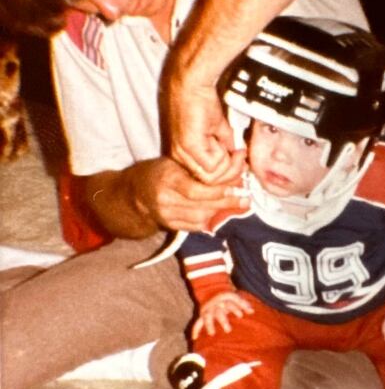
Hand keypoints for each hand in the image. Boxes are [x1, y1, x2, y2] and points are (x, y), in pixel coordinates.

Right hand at [134, 156, 248, 231]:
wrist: (134, 194)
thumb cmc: (158, 171)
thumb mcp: (173, 162)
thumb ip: (196, 167)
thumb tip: (230, 166)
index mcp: (167, 179)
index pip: (196, 190)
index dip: (218, 190)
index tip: (237, 186)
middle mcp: (165, 200)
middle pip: (201, 206)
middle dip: (227, 203)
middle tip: (246, 198)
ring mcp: (166, 216)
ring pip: (201, 218)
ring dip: (222, 212)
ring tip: (238, 204)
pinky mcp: (169, 226)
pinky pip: (195, 226)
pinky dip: (211, 220)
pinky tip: (222, 212)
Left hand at [165, 75, 243, 183]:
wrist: (192, 83)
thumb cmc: (201, 100)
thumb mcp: (218, 128)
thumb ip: (226, 146)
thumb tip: (239, 158)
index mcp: (183, 154)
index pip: (205, 179)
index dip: (226, 176)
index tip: (241, 164)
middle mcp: (180, 157)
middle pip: (209, 183)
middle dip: (231, 174)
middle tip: (241, 158)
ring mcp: (183, 153)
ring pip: (211, 178)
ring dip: (230, 166)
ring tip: (236, 151)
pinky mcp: (189, 146)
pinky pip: (211, 166)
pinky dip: (225, 158)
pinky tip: (228, 145)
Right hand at [192, 291, 254, 338]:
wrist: (212, 291)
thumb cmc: (227, 298)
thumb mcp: (236, 298)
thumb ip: (244, 304)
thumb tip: (252, 311)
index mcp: (224, 301)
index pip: (230, 304)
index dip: (236, 309)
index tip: (241, 316)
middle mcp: (215, 306)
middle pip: (218, 312)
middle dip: (223, 321)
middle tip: (228, 330)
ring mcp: (208, 311)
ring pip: (207, 317)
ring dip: (209, 325)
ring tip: (212, 334)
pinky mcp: (202, 315)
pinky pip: (197, 322)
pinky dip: (195, 330)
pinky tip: (194, 338)